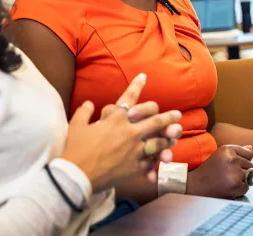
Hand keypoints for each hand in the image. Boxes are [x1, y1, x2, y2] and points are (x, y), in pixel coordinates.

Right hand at [62, 74, 181, 191]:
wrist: (77, 176)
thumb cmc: (75, 149)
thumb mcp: (77, 126)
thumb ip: (84, 112)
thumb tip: (89, 104)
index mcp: (115, 119)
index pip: (129, 98)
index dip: (137, 85)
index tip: (143, 76)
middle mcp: (129, 132)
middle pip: (155, 121)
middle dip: (168, 117)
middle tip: (177, 114)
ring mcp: (135, 151)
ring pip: (159, 142)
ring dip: (168, 138)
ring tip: (175, 135)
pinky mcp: (135, 168)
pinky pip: (151, 161)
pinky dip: (157, 158)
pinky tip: (162, 157)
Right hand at [186, 145, 252, 198]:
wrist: (196, 185)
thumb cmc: (208, 170)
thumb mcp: (220, 155)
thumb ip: (237, 151)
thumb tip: (251, 148)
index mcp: (228, 149)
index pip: (249, 154)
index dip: (243, 160)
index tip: (233, 164)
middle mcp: (232, 159)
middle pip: (250, 165)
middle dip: (242, 170)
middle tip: (228, 174)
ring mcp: (235, 172)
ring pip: (250, 176)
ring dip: (242, 180)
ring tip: (228, 180)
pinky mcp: (236, 185)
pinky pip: (246, 187)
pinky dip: (239, 189)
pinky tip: (229, 187)